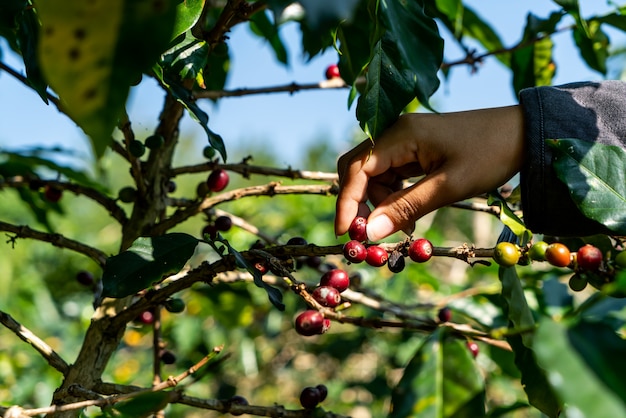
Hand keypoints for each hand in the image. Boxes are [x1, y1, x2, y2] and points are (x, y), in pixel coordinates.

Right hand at [335, 105, 525, 240]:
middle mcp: (396, 133)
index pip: (357, 169)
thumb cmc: (490, 155)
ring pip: (374, 175)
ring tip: (405, 225)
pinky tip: (410, 212)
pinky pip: (391, 174)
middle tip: (371, 233)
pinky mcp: (415, 149)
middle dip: (359, 202)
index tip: (346, 234)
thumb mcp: (449, 186)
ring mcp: (405, 140)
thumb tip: (370, 232)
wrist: (523, 132)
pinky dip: (394, 196)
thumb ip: (406, 207)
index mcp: (400, 135)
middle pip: (359, 169)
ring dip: (381, 203)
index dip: (347, 202)